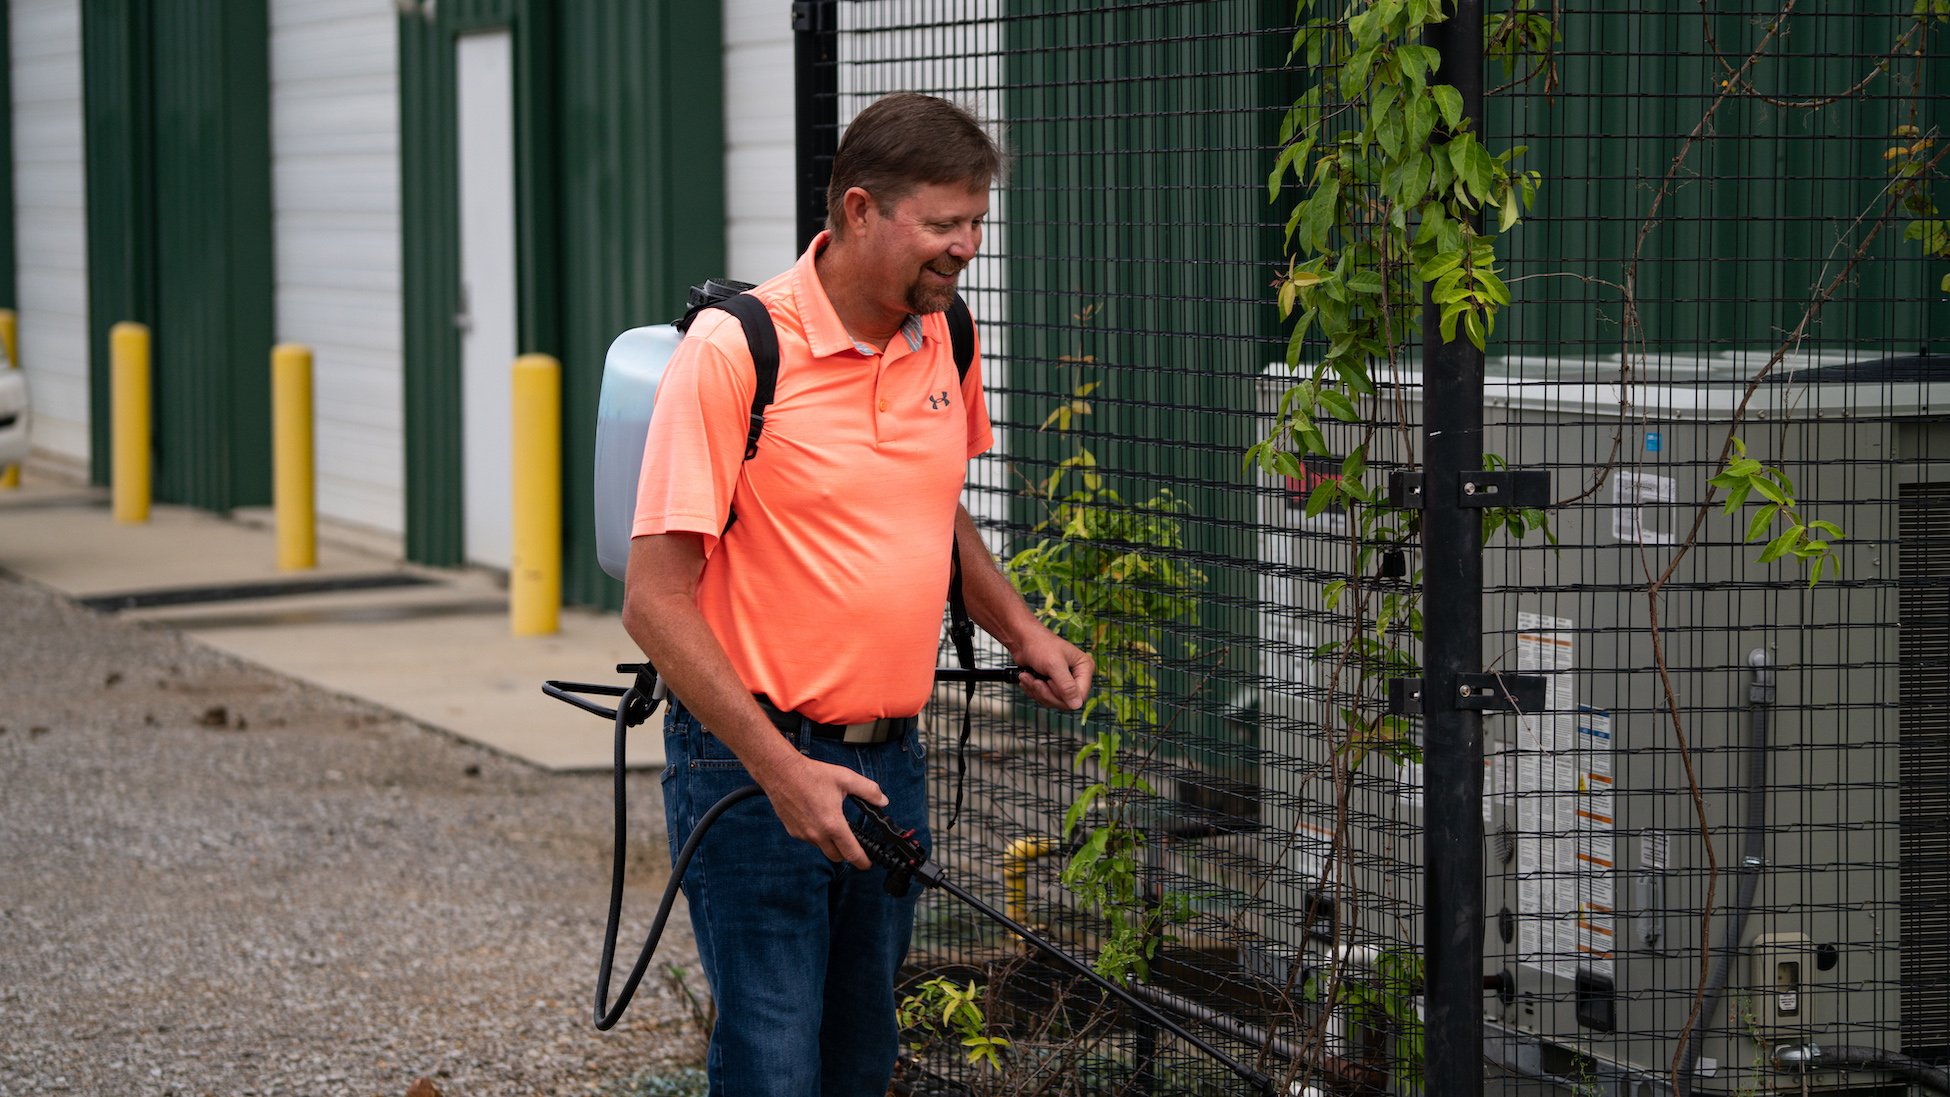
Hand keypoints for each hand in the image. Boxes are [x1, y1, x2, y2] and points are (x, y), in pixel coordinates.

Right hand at [757, 754, 886, 868]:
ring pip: (822, 848)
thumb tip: (882, 801)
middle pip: (837, 857)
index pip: (851, 853)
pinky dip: (817, 836)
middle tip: (853, 844)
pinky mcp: (793, 832)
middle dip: (847, 854)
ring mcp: (803, 835)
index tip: (867, 864)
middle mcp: (817, 834)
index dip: (863, 862)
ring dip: (831, 844)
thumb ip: (868, 790)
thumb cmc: (810, 775)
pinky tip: (818, 819)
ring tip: (834, 826)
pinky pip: (809, 840)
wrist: (781, 772)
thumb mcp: (846, 778)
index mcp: (833, 824)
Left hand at [1012, 628, 1093, 711]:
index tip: (1049, 682)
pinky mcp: (1052, 685)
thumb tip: (1076, 705)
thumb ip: (1066, 686)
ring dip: (1037, 691)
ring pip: (1053, 701)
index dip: (1063, 695)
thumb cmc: (1040, 645)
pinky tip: (1027, 678)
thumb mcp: (1054, 665)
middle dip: (1046, 693)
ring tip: (1027, 677)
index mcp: (1084, 668)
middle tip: (1035, 682)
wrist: (1022, 640)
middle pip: (1066, 702)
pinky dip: (1032, 690)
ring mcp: (1064, 681)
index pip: (1080, 696)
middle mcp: (1077, 676)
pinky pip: (1044, 698)